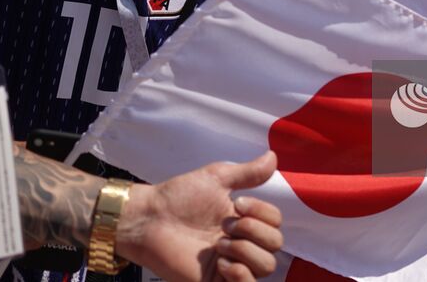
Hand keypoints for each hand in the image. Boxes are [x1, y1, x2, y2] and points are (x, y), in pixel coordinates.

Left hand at [119, 152, 282, 281]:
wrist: (150, 218)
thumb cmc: (179, 196)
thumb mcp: (217, 178)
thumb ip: (248, 172)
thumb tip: (274, 156)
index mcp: (244, 220)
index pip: (276, 223)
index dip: (262, 212)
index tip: (236, 204)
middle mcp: (241, 243)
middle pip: (276, 245)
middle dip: (253, 230)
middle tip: (224, 225)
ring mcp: (230, 265)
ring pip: (266, 267)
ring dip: (246, 251)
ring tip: (219, 243)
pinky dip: (242, 275)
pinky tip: (222, 263)